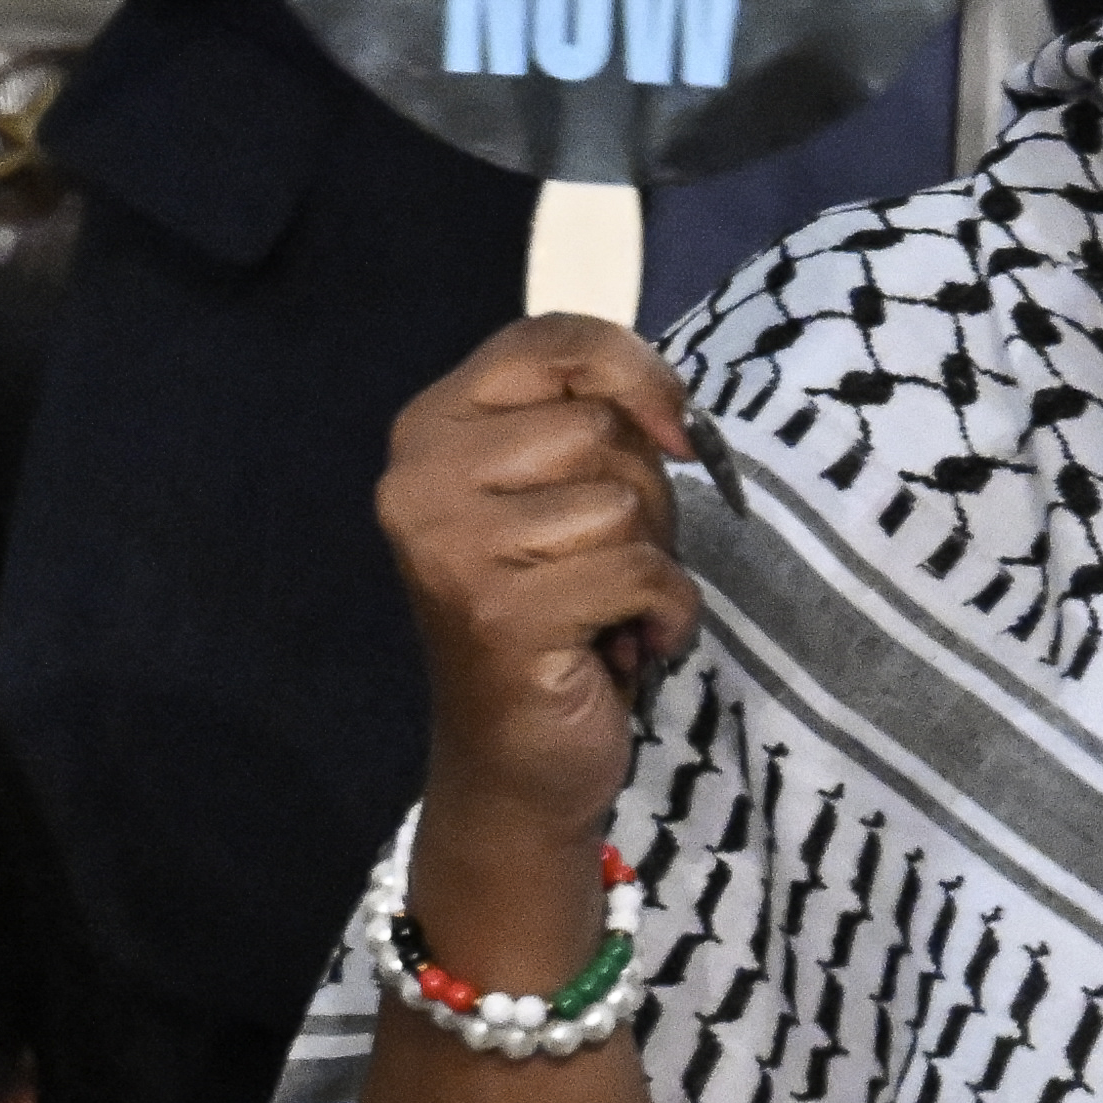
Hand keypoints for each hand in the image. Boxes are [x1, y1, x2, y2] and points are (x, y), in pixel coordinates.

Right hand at [378, 318, 693, 916]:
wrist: (513, 763)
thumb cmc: (555, 613)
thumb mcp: (561, 490)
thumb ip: (596, 422)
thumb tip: (682, 420)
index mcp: (430, 427)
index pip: (549, 340)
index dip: (636, 369)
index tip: (678, 429)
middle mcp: (420, 477)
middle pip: (599, 425)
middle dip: (644, 496)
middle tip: (605, 562)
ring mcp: (452, 547)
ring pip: (624, 501)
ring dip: (653, 562)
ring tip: (608, 608)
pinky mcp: (499, 613)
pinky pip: (641, 573)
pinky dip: (664, 615)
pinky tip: (625, 647)